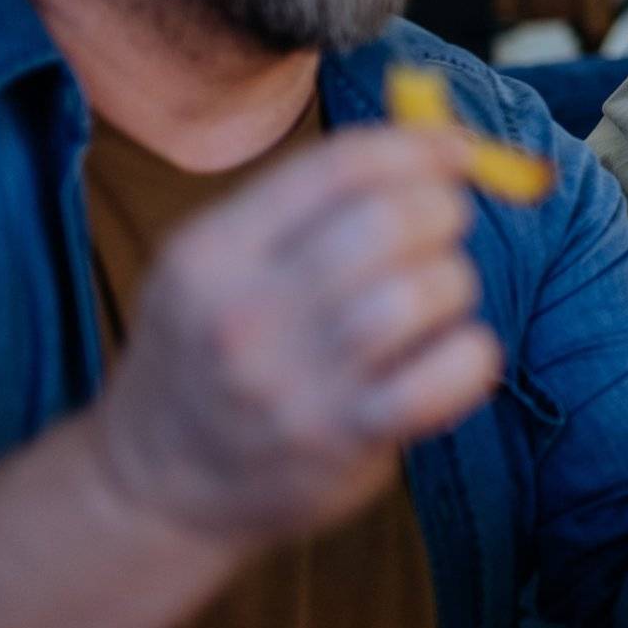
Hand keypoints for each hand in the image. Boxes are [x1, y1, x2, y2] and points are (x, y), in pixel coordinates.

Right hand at [87, 128, 502, 550]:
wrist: (155, 485)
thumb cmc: (211, 350)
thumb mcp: (220, 262)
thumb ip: (311, 201)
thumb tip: (441, 142)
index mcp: (215, 251)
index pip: (343, 165)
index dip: (422, 146)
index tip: (458, 151)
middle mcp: (248, 313)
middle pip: (390, 222)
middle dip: (443, 209)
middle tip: (442, 228)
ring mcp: (294, 383)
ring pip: (424, 292)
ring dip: (453, 282)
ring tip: (436, 296)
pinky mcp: (343, 439)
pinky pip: (444, 376)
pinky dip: (472, 354)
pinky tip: (456, 352)